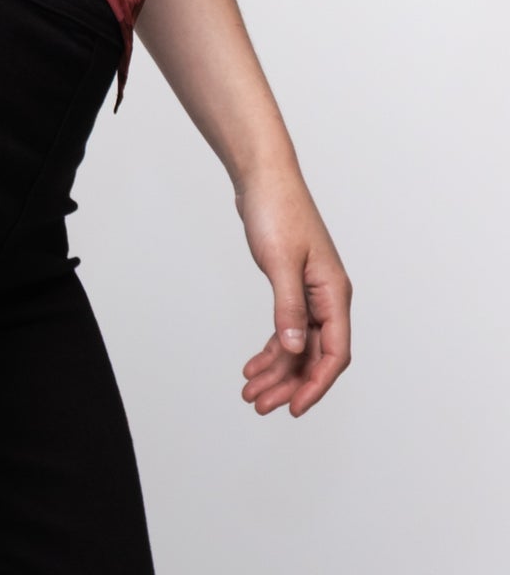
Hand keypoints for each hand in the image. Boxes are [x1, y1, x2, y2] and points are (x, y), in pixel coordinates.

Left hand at [234, 163, 351, 417]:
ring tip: (250, 391)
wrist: (262, 177)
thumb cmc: (277, 210)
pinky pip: (286, 329)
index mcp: (334, 292)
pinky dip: (271, 349)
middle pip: (314, 356)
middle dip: (289, 384)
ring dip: (276, 371)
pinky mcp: (291, 286)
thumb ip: (288, 308)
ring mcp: (310, 293)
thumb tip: (293, 350)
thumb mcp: (281, 262)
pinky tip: (253, 364)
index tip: (294, 408)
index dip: (316, 384)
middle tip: (260, 405)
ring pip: (297, 346)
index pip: (334, 353)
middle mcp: (327, 297)